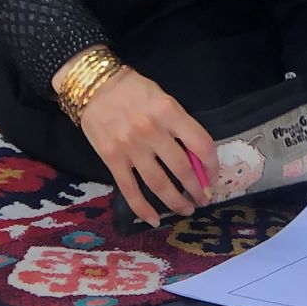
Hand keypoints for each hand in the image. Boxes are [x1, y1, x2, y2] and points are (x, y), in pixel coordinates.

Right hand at [78, 70, 215, 225]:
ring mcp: (130, 148)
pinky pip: (130, 190)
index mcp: (169, 112)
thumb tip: (195, 156)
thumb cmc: (132, 88)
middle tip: (204, 199)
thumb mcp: (163, 98)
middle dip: (197, 189)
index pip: (201, 144)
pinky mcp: (111, 159)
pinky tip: (155, 219)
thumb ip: (179, 124)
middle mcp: (152, 131)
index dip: (212, 165)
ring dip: (176, 202)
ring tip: (187, 209)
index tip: (214, 177)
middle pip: (182, 169)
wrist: (92, 85)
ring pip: (159, 184)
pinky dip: (143, 209)